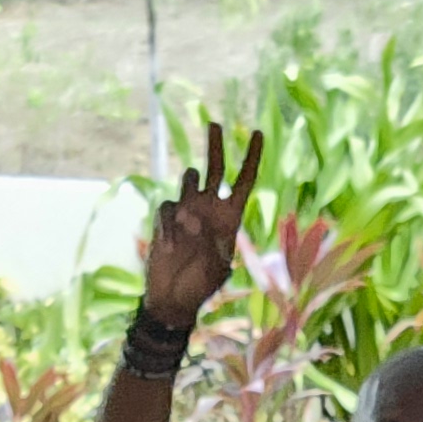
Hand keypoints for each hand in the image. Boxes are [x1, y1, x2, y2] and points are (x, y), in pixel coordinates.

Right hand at [138, 120, 263, 331]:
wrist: (172, 299)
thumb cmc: (200, 286)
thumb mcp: (219, 268)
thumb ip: (214, 244)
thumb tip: (196, 222)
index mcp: (229, 218)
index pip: (243, 181)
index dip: (251, 158)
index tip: (256, 134)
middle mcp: (209, 209)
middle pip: (215, 168)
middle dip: (215, 146)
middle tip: (215, 123)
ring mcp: (186, 211)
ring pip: (188, 180)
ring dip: (188, 191)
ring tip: (190, 225)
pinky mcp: (166, 218)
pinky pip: (167, 208)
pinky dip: (168, 226)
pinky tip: (170, 248)